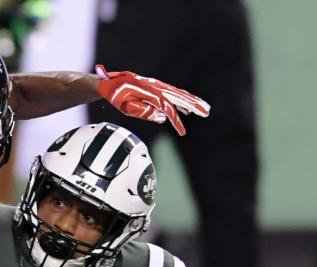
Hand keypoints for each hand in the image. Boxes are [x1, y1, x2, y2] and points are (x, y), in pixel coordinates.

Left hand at [95, 64, 209, 135]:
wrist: (109, 83)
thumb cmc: (116, 96)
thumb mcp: (127, 107)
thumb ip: (144, 112)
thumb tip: (162, 118)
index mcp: (149, 92)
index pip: (167, 107)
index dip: (176, 121)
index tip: (182, 133)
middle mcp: (156, 87)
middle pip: (179, 97)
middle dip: (194, 105)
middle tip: (207, 112)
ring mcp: (157, 86)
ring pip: (178, 94)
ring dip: (192, 101)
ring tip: (205, 109)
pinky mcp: (156, 88)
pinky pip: (172, 94)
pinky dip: (182, 101)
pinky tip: (188, 109)